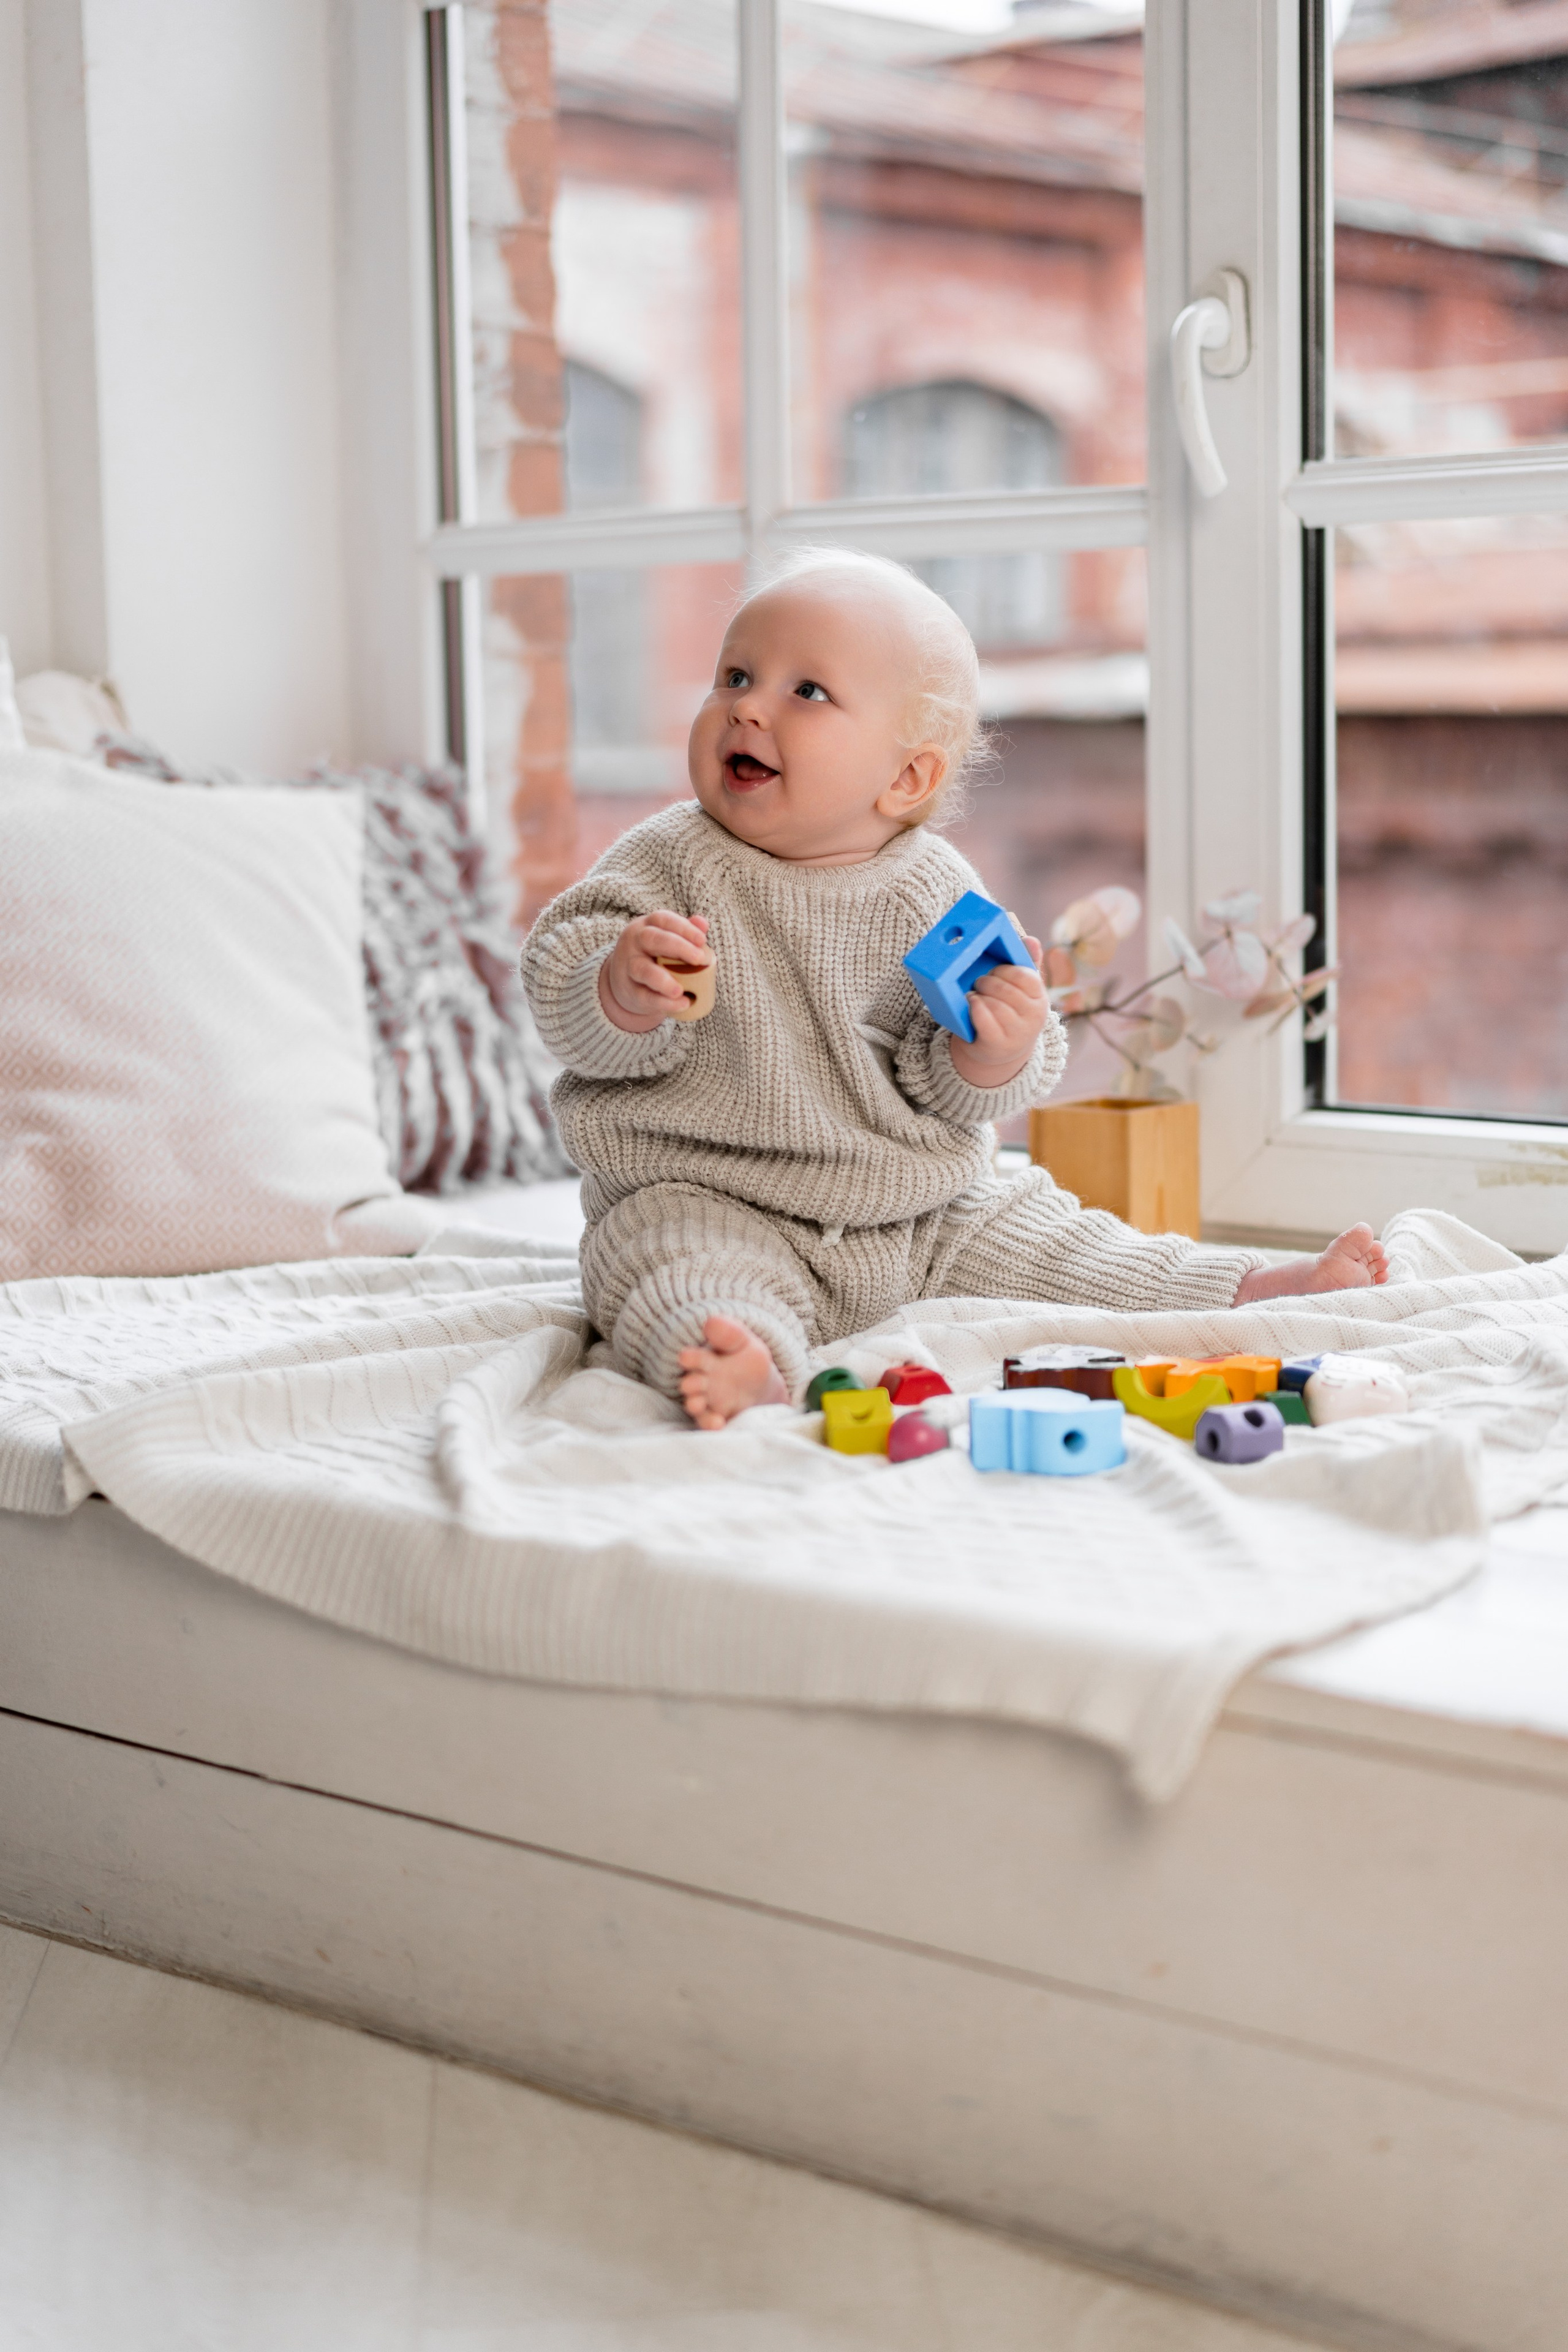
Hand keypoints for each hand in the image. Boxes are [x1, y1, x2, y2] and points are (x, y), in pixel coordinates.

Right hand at [599, 911, 710, 1033]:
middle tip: (699, 959)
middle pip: (651, 939)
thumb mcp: (666, 939)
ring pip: (642, 969)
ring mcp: (628, 966)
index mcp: (646, 926)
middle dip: (678, 947)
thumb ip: (685, 931)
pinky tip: (682, 1004)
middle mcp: (634, 942)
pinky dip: (663, 1002)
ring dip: (662, 980)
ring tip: (680, 991)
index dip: (683, 928)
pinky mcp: (629, 990)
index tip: (702, 940)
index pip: (662, 919)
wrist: (626, 980)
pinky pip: (644, 995)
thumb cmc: (654, 955)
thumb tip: (703, 923)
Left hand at [948, 933, 1047, 1089]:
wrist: (1001, 1051)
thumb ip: (1026, 964)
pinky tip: (971, 1004)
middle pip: (1005, 989)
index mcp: (1040, 998)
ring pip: (994, 1004)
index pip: (1024, 975)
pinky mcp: (999, 1045)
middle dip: (987, 982)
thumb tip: (1031, 940)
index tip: (994, 971)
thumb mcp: (1021, 990)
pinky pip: (985, 1020)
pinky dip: (975, 1008)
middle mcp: (1034, 1017)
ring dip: (978, 995)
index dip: (1003, 970)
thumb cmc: (1010, 1012)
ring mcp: (1018, 1033)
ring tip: (972, 995)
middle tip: (979, 983)